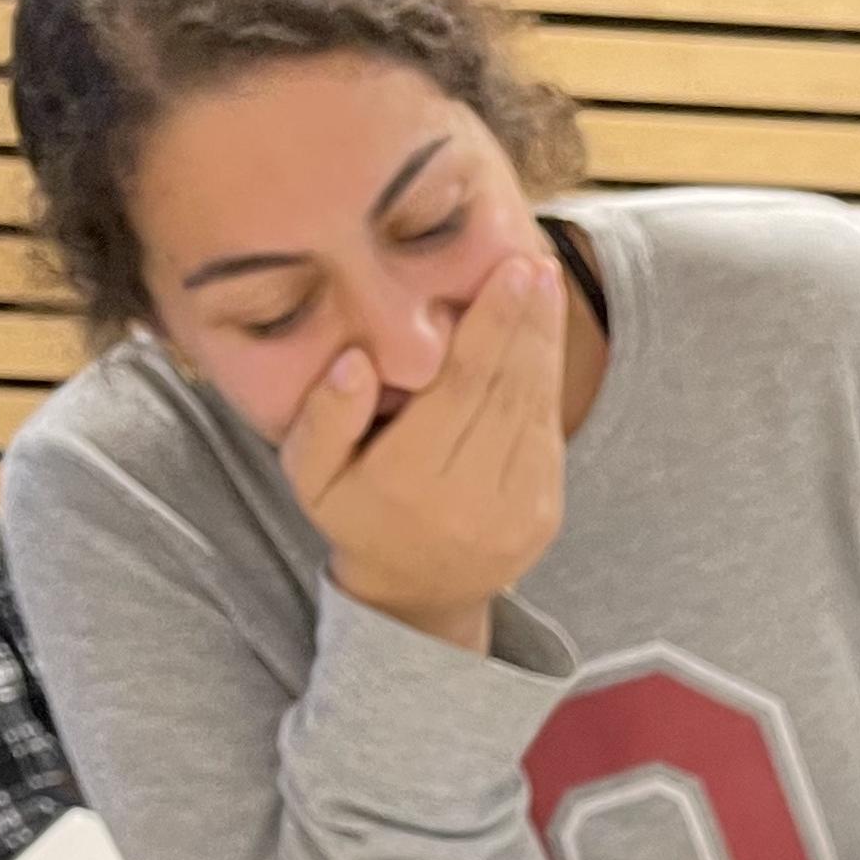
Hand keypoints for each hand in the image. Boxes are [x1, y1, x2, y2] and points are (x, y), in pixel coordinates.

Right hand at [278, 253, 568, 651]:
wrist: (414, 593)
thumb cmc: (354, 514)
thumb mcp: (311, 473)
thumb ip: (325, 417)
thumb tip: (355, 360)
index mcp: (408, 480)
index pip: (460, 389)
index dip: (491, 328)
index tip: (511, 274)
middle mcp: (469, 496)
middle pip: (505, 392)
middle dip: (524, 324)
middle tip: (535, 265)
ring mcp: (515, 508)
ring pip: (534, 410)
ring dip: (544, 344)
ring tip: (545, 285)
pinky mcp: (544, 513)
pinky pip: (548, 435)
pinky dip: (547, 382)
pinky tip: (542, 337)